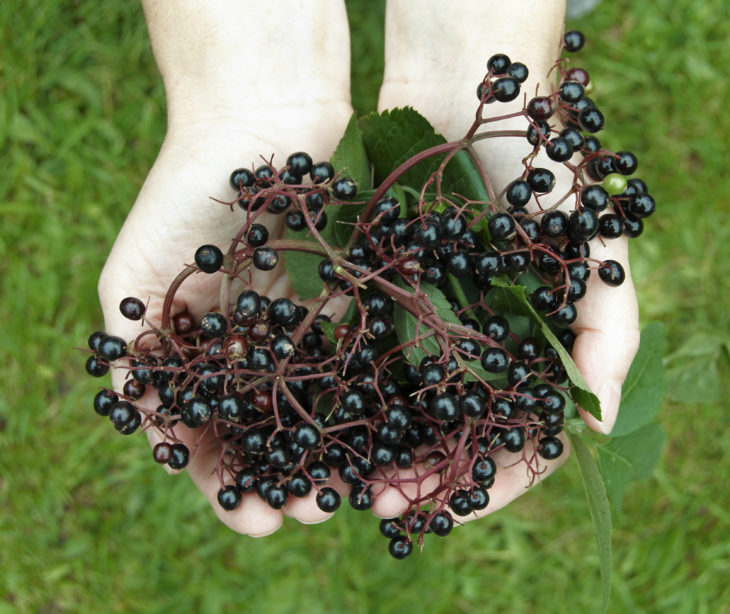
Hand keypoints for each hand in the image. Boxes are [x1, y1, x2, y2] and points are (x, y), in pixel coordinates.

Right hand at [99, 1, 352, 535]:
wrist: (254, 124)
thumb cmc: (182, 197)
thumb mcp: (135, 279)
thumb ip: (135, 351)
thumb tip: (143, 424)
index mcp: (201, 354)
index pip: (211, 436)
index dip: (228, 481)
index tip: (254, 521)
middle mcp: (252, 349)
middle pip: (270, 429)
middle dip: (288, 477)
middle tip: (311, 515)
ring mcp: (300, 326)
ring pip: (319, 403)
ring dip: (332, 450)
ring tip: (348, 491)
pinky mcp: (346, 298)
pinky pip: (357, 355)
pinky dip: (365, 395)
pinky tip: (382, 433)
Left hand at [369, 0, 638, 519]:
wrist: (463, 97)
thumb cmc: (540, 169)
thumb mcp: (590, 244)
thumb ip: (608, 329)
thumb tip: (601, 422)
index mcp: (530, 354)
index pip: (517, 442)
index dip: (487, 483)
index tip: (445, 506)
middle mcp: (474, 351)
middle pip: (446, 437)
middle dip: (413, 476)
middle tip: (374, 504)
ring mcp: (422, 326)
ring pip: (394, 408)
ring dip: (365, 449)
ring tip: (331, 481)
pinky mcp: (375, 296)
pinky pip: (352, 354)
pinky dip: (334, 390)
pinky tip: (306, 416)